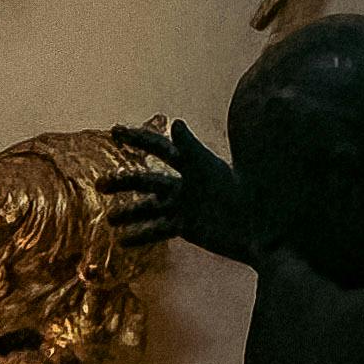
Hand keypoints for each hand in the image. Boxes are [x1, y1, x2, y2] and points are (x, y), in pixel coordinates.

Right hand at [104, 118, 254, 261]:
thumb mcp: (215, 170)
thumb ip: (194, 148)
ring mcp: (184, 205)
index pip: (161, 148)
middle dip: (124, 182)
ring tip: (110, 219)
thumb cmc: (244, 194)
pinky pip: (159, 229)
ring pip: (149, 207)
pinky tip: (124, 241)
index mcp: (194, 165)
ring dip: (128, 212)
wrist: (264, 228)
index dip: (138, 139)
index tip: (115, 131)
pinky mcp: (187, 226)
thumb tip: (176, 122)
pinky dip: (142, 235)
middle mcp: (185, 183)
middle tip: (100, 185)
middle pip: (148, 181)